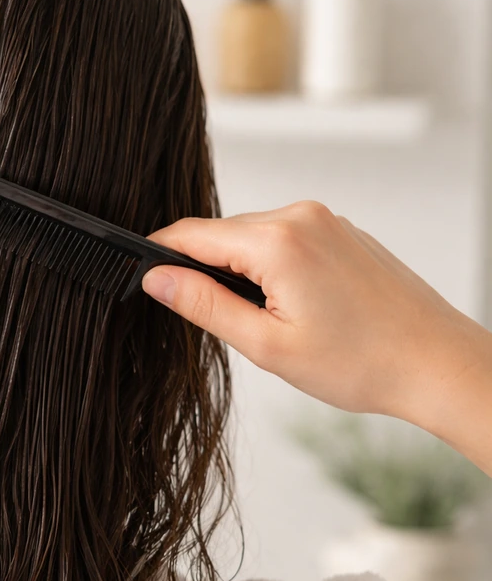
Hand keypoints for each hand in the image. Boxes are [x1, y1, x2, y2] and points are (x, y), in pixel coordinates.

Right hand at [142, 202, 491, 439]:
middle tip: (222, 321)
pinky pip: (283, 237)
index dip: (159, 255)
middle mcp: (301, 216)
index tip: (143, 279)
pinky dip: (272, 266)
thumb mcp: (267, 345)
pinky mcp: (340, 229)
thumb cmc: (363, 363)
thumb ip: (203, 305)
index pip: (190, 234)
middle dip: (205, 270)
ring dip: (241, 270)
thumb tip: (156, 279)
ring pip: (251, 236)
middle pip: (220, 234)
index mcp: (278, 241)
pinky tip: (296, 307)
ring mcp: (325, 219)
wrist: (438, 364)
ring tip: (270, 320)